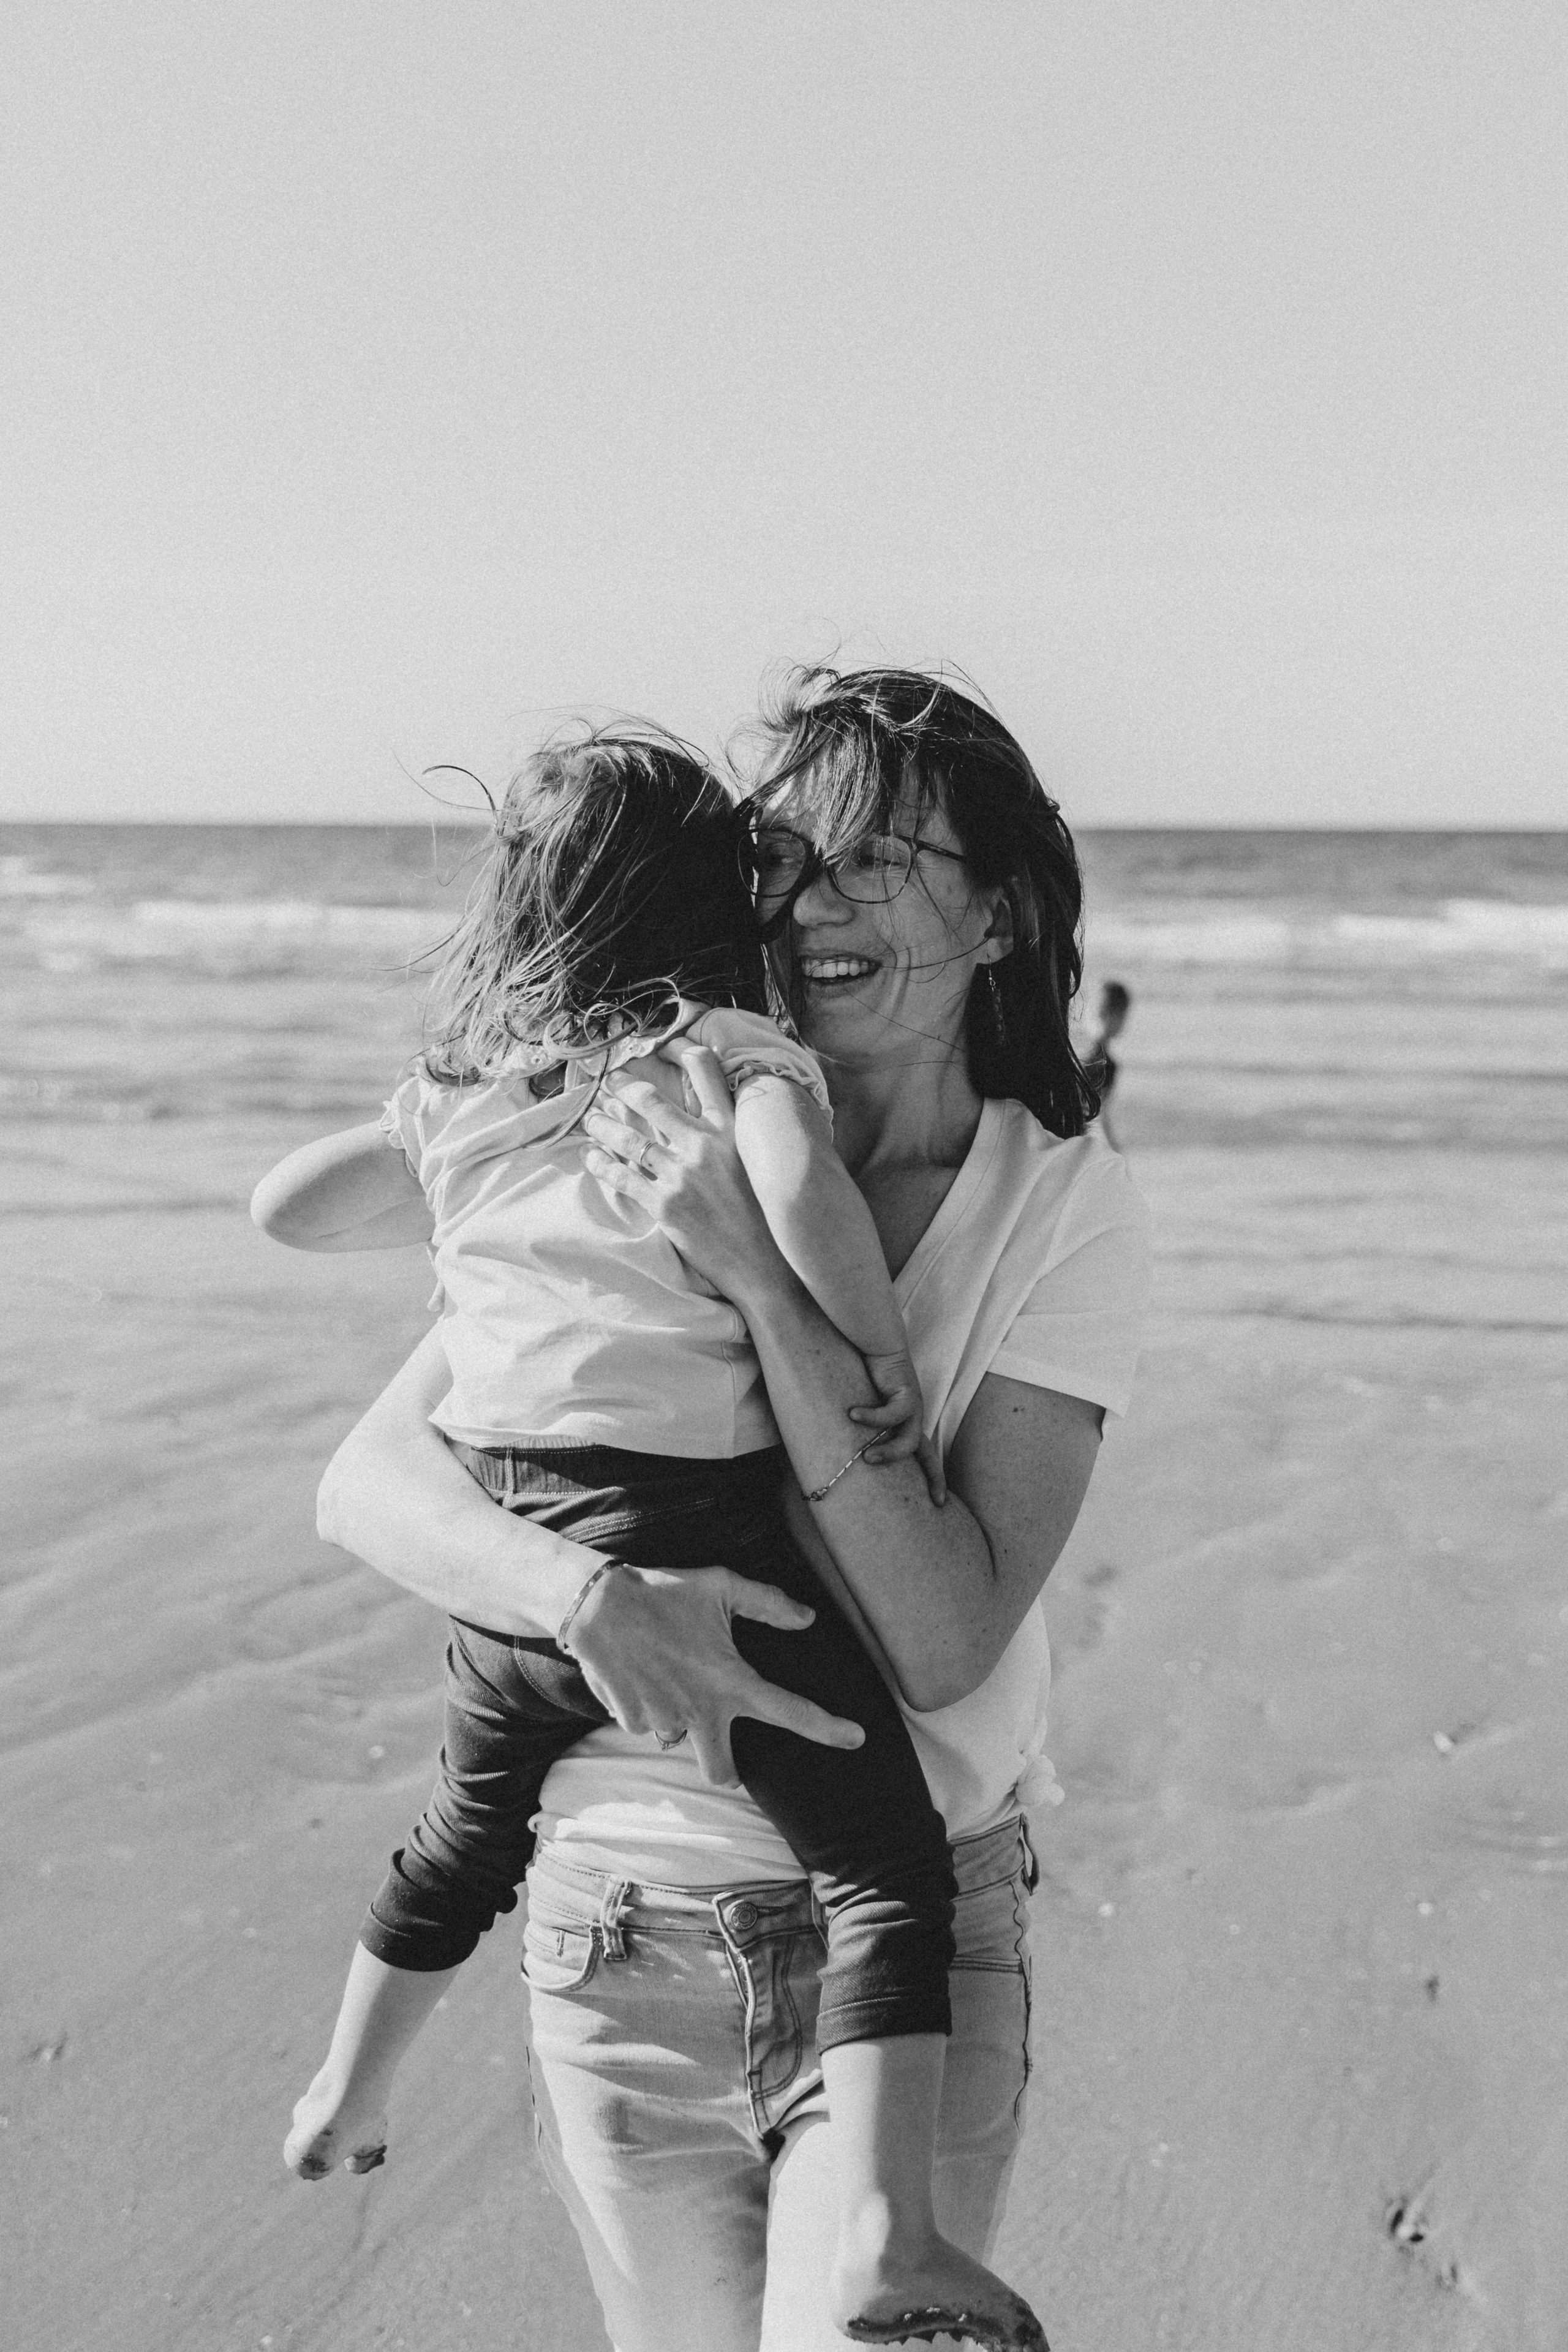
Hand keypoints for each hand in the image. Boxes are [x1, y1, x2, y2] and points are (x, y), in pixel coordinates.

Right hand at [566, 1562, 864, 1787]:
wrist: (598, 1604)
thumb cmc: (665, 1591)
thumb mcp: (722, 1585)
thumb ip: (768, 1604)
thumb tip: (807, 1618)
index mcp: (730, 1680)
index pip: (791, 1712)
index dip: (829, 1728)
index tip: (856, 1739)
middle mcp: (700, 1710)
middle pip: (722, 1772)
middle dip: (727, 1771)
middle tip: (727, 1752)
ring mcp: (664, 1719)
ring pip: (677, 1740)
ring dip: (679, 1722)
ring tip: (669, 1682)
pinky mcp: (632, 1719)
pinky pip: (647, 1724)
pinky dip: (648, 1707)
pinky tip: (642, 1676)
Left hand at [581, 1046, 777, 1300]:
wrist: (762, 1262)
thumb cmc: (760, 1212)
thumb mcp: (754, 1161)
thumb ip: (733, 1131)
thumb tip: (712, 1109)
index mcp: (731, 1130)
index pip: (707, 1076)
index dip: (682, 1053)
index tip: (659, 1044)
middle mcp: (705, 1145)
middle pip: (653, 1103)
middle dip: (624, 1088)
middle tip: (608, 1081)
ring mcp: (682, 1175)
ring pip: (630, 1139)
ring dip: (605, 1125)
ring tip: (591, 1117)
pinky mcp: (665, 1205)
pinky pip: (623, 1177)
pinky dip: (602, 1164)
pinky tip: (592, 1156)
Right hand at [849, 1349, 947, 1506]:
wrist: (875, 1340)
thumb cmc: (861, 1374)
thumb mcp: (860, 1409)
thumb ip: (854, 1430)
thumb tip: (829, 1452)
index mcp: (905, 1423)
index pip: (923, 1456)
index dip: (932, 1478)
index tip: (939, 1503)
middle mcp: (913, 1418)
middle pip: (928, 1455)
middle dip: (934, 1479)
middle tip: (935, 1503)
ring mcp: (913, 1406)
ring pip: (908, 1442)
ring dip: (888, 1453)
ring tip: (866, 1457)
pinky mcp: (907, 1392)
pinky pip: (891, 1414)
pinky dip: (871, 1417)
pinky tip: (852, 1413)